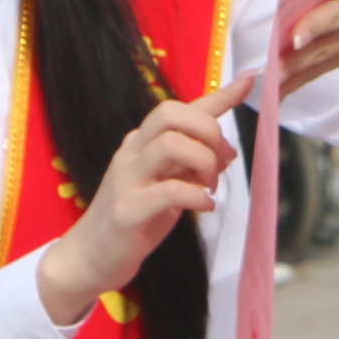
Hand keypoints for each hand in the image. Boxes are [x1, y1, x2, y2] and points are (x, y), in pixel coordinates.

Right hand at [37, 76, 251, 327]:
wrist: (89, 257)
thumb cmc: (134, 219)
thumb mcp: (167, 184)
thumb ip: (192, 164)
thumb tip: (227, 151)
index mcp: (142, 142)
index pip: (181, 108)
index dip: (218, 95)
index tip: (249, 81)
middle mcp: (132, 152)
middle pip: (171, 113)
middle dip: (208, 131)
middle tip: (220, 163)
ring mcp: (126, 179)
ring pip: (170, 144)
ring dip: (203, 162)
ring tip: (210, 186)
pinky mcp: (127, 210)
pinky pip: (170, 191)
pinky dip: (197, 196)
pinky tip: (204, 207)